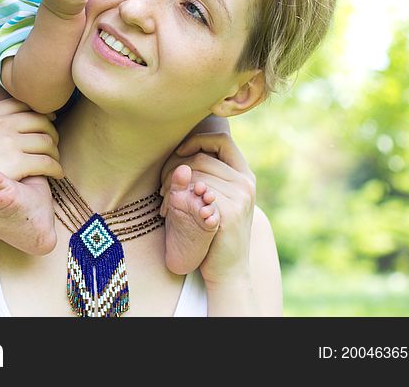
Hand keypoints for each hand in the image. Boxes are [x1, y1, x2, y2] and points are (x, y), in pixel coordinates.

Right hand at [0, 98, 62, 197]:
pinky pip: (47, 162)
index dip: (37, 111)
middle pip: (39, 119)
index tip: (44, 120)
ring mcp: (9, 142)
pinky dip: (56, 167)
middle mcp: (0, 123)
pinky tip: (57, 174)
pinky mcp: (17, 163)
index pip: (21, 104)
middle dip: (51, 130)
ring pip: (47, 140)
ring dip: (55, 150)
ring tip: (55, 159)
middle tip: (53, 141)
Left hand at [163, 132, 255, 284]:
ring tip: (164, 202)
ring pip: (193, 175)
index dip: (196, 141)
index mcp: (243, 175)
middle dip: (173, 170)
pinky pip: (194, 193)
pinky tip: (168, 212)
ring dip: (170, 187)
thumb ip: (207, 174)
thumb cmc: (214, 228)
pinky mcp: (228, 213)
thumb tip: (181, 149)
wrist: (227, 268)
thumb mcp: (215, 197)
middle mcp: (245, 183)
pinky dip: (175, 199)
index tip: (178, 152)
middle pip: (199, 159)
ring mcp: (240, 198)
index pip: (221, 141)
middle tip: (162, 189)